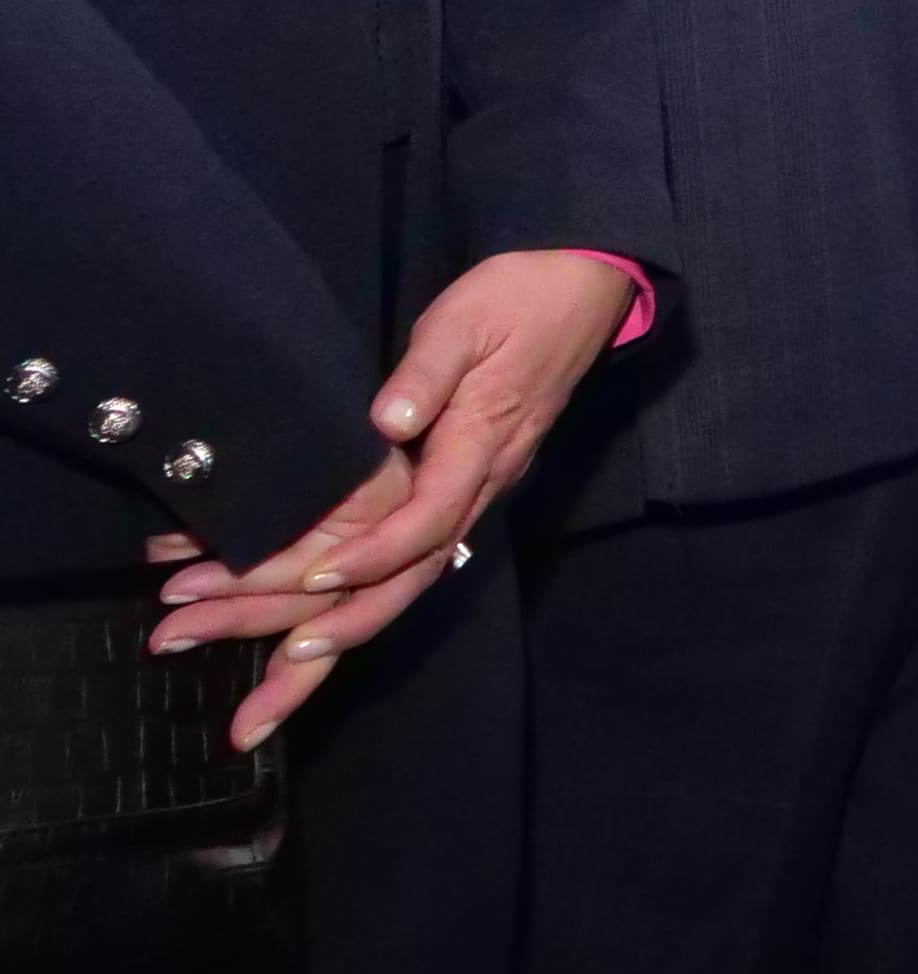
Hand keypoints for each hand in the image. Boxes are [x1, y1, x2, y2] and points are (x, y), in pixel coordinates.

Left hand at [152, 247, 632, 744]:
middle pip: (414, 576)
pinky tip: (319, 633)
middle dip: (346, 627)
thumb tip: (387, 420)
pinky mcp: (461, 488)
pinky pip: (411, 561)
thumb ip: (428, 369)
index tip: (315, 577)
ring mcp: (474, 492)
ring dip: (346, 631)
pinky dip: (364, 602)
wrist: (583, 292)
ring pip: (411, 580)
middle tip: (278, 669)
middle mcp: (480, 484)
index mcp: (482, 443)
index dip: (372, 553)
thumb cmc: (520, 298)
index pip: (428, 517)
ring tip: (280, 680)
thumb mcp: (469, 317)